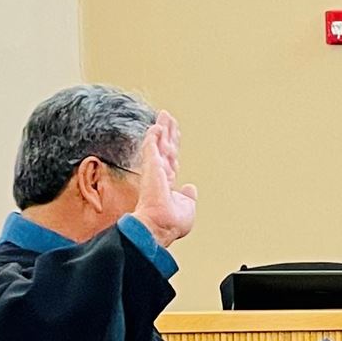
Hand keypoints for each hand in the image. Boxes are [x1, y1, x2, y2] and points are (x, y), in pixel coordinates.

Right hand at [134, 112, 198, 246]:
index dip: (172, 147)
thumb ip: (188, 196)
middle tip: (167, 117)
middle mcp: (160, 174)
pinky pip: (152, 146)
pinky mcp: (151, 166)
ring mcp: (155, 169)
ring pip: (159, 143)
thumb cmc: (172, 222)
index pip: (171, 160)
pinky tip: (156, 125)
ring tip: (165, 114)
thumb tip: (190, 188)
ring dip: (162, 128)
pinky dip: (154, 136)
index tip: (173, 136)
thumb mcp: (187, 207)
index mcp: (167, 184)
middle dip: (167, 132)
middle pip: (165, 147)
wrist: (161, 225)